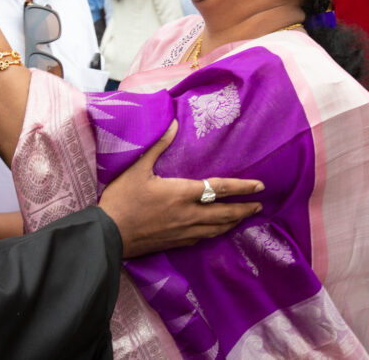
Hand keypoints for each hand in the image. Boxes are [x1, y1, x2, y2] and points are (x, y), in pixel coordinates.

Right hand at [99, 122, 263, 258]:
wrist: (108, 234)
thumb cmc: (122, 199)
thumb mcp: (137, 168)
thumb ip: (158, 146)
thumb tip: (173, 124)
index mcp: (182, 193)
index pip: (220, 189)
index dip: (242, 188)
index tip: (260, 186)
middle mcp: (188, 214)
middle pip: (225, 213)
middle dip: (244, 209)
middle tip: (259, 204)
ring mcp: (184, 231)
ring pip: (217, 228)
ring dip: (234, 222)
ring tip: (245, 217)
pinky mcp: (176, 243)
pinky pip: (203, 238)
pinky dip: (217, 232)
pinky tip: (218, 231)